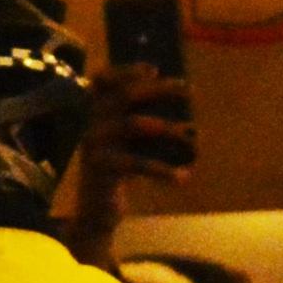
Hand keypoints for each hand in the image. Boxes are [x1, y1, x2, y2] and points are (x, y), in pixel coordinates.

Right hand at [58, 62, 195, 240]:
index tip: (154, 69)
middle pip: (123, 95)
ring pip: (132, 124)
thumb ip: (142, 124)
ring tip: (191, 135)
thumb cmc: (118, 172)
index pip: (103, 81)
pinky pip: (137, 163)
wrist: (96, 212)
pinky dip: (164, 170)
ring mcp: (95, 144)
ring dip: (166, 126)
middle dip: (158, 89)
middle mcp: (91, 122)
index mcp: (95, 112)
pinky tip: (184, 177)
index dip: (126, 71)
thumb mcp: (127, 144)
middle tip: (187, 89)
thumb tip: (181, 112)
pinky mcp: (102, 168)